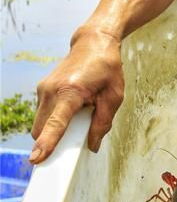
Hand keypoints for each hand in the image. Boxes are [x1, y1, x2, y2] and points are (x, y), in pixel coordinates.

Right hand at [30, 29, 124, 162]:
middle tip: (69, 149)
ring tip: (77, 119)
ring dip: (53, 131)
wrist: (93, 42)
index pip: (57, 122)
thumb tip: (92, 145)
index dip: (47, 142)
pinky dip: (52, 121)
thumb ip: (103, 123)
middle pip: (42, 129)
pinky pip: (43, 114)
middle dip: (50, 143)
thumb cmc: (107, 68)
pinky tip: (71, 112)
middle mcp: (52, 90)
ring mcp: (43, 88)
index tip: (37, 158)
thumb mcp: (114, 96)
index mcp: (71, 91)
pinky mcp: (42, 89)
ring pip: (40, 123)